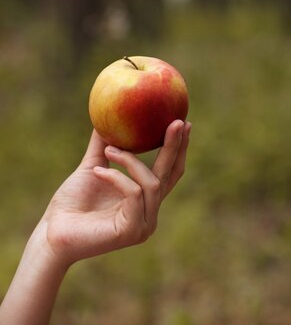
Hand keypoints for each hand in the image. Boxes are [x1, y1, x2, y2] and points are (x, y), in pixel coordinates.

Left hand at [42, 119, 190, 266]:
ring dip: (131, 161)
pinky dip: (117, 177)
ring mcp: (144, 224)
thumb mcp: (92, 166)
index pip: (170, 171)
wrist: (52, 232)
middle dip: (175, 146)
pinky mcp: (133, 231)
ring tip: (109, 149)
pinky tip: (97, 172)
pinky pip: (134, 193)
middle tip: (176, 122)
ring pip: (151, 182)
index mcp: (144, 199)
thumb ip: (103, 144)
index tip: (182, 121)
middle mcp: (149, 212)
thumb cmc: (71, 204)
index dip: (179, 148)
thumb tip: (106, 113)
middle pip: (171, 175)